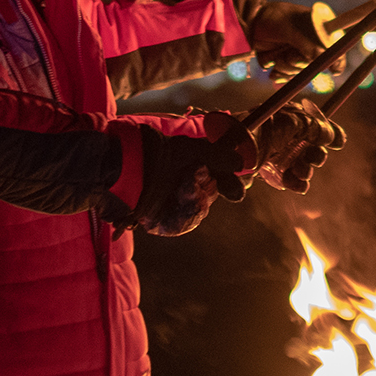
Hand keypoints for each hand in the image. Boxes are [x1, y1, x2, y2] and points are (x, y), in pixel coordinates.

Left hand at [121, 126, 245, 236]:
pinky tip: (180, 202)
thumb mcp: (194, 150)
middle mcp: (182, 189)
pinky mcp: (161, 222)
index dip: (229, 186)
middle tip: (195, 175)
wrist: (132, 168)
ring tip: (184, 188)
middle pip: (209, 197)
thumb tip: (243, 164)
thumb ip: (220, 156)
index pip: (217, 182)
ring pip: (197, 213)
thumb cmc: (160, 155)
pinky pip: (181, 225)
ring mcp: (171, 207)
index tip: (236, 192)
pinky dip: (184, 215)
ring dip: (195, 200)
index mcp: (192, 171)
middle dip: (206, 188)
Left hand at [221, 99, 346, 192]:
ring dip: (305, 171)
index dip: (329, 132)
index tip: (340, 143)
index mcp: (287, 117)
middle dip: (315, 155)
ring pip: (300, 165)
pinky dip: (295, 183)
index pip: (315, 123)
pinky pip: (287, 178)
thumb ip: (316, 127)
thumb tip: (336, 137)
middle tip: (313, 160)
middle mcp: (282, 134)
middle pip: (310, 146)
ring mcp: (274, 152)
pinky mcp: (265, 171)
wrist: (222, 152)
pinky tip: (297, 185)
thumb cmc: (255, 130)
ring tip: (301, 174)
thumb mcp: (290, 123)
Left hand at [238, 0, 355, 74]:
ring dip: (285, 67)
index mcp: (316, 30)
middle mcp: (308, 43)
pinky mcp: (283, 60)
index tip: (335, 70)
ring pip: (297, 71)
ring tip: (275, 56)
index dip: (337, 59)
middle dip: (298, 63)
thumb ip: (307, 45)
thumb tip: (324, 59)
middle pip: (314, 64)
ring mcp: (295, 52)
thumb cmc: (273, 18)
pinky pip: (284, 75)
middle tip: (289, 55)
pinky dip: (278, 74)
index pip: (334, 46)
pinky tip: (272, 70)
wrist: (249, 22)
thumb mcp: (291, 30)